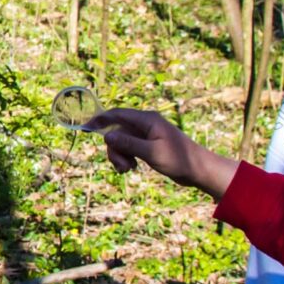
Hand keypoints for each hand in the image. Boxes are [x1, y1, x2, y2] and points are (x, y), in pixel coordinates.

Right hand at [94, 109, 240, 197]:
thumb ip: (129, 143)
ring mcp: (146, 134)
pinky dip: (126, 157)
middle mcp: (145, 124)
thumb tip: (107, 135)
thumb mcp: (151, 153)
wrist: (198, 170)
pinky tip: (132, 168)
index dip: (100, 119)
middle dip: (114, 149)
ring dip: (120, 156)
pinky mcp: (147, 144)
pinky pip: (128, 148)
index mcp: (147, 120)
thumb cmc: (179, 160)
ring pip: (121, 141)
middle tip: (122, 166)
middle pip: (116, 131)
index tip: (85, 127)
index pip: (117, 114)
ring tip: (129, 170)